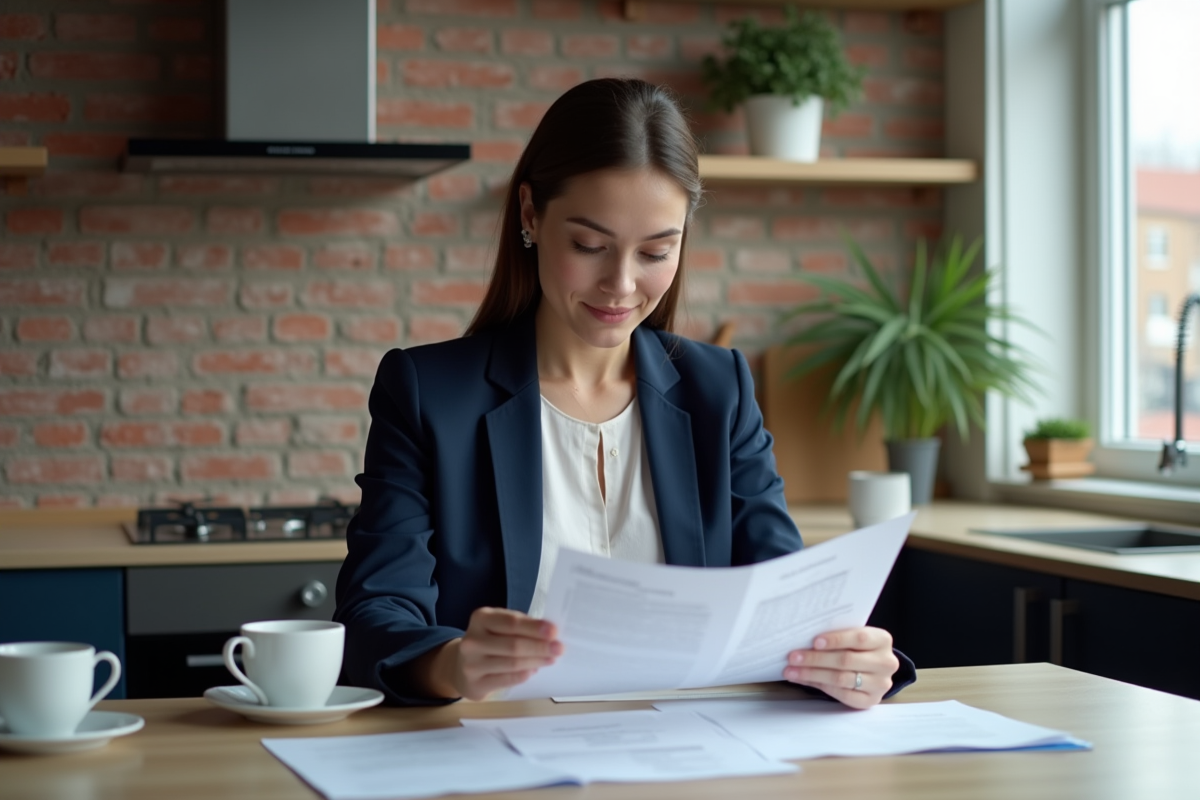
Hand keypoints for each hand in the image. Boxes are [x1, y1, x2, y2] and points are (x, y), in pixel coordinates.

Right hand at [426, 607, 562, 700]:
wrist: (460, 665)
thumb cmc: (488, 641)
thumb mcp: (498, 626)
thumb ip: (520, 626)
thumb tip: (550, 634)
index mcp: (481, 618)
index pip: (511, 622)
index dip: (534, 627)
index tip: (554, 631)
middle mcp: (472, 640)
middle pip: (513, 645)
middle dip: (540, 646)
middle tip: (559, 648)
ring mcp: (471, 663)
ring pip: (512, 663)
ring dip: (536, 661)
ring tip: (551, 659)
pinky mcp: (475, 684)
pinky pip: (507, 679)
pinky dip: (524, 675)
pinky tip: (534, 670)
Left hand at [782, 626, 898, 708]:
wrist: (874, 668)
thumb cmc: (858, 647)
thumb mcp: (853, 636)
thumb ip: (837, 637)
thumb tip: (803, 639)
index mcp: (882, 640)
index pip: (859, 638)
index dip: (836, 640)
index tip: (814, 641)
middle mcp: (886, 663)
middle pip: (846, 660)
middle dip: (815, 659)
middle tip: (793, 657)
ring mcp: (880, 684)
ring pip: (841, 679)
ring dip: (812, 674)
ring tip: (792, 670)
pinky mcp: (871, 700)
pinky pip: (842, 695)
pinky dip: (821, 686)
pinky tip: (805, 680)